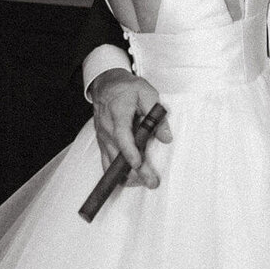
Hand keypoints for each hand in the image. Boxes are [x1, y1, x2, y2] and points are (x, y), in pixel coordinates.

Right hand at [88, 68, 171, 188]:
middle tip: (152, 182)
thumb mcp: (147, 93)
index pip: (121, 135)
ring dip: (128, 175)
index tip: (137, 164)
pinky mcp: (102, 144)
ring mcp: (103, 138)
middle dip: (135, 171)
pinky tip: (131, 179)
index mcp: (118, 113)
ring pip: (111, 163)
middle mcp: (107, 129)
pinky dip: (117, 173)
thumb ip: (157, 114)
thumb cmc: (128, 88)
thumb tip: (167, 137)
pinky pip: (106, 163)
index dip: (129, 151)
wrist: (106, 86)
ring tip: (145, 182)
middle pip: (119, 154)